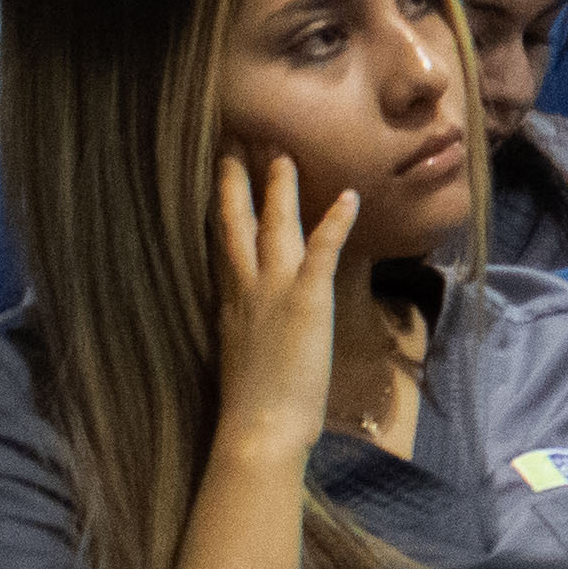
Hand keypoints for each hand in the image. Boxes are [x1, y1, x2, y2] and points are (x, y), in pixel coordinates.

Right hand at [211, 153, 356, 459]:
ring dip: (280, 188)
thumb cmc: (253, 402)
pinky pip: (322, 251)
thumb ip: (245, 322)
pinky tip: (350, 197)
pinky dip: (335, 222)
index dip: (221, 204)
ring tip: (283, 153)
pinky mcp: (305, 300)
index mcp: (229, 300)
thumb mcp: (241, 350)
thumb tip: (251, 314)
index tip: (218, 171)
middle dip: (236, 180)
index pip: (222, 240)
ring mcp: (273, 290)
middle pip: (235, 221)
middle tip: (234, 140)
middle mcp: (244, 287)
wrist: (257, 427)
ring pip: (274, 226)